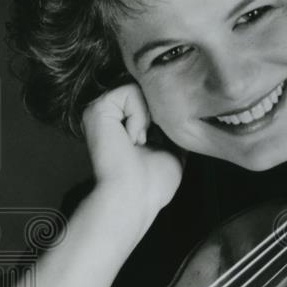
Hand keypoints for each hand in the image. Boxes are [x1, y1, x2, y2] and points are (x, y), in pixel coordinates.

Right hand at [81, 84, 184, 224]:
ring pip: (140, 89)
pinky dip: (139, 115)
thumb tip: (188, 109)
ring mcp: (101, 110)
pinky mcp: (98, 109)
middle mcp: (111, 115)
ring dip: (149, 117)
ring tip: (140, 142)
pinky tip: (133, 138)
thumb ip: (174, 129)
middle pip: (148, 92)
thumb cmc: (152, 184)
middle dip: (160, 114)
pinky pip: (130, 91)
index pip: (153, 101)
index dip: (166, 115)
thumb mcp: (172, 150)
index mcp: (123, 124)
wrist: (134, 198)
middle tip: (154, 141)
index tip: (163, 140)